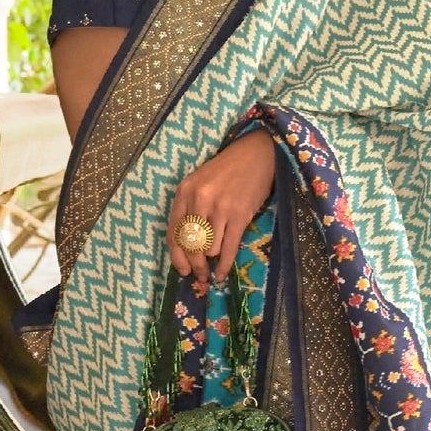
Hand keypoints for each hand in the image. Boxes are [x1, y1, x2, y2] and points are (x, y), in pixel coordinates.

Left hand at [167, 128, 276, 285]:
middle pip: (190, 244)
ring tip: (212, 270)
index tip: (182, 270)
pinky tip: (222, 273)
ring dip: (210, 262)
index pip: (173, 232)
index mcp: (184, 192)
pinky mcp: (239, 215)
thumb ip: (190, 208)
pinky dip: (224, 265)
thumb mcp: (200, 183)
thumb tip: (189, 245)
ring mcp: (220, 208)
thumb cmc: (227, 170)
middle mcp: (199, 200)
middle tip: (199, 276)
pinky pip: (228, 248)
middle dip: (194, 265)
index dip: (177, 256)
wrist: (256, 155)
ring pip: (209, 249)